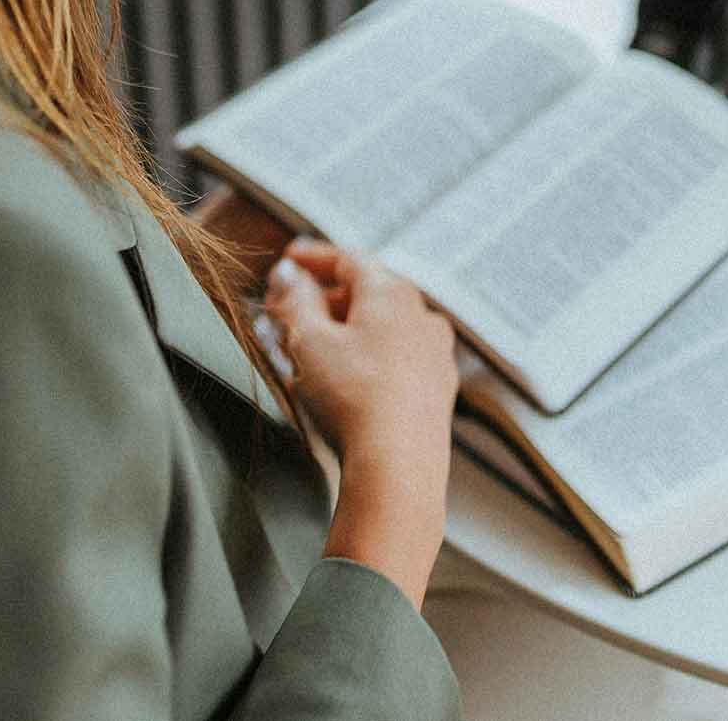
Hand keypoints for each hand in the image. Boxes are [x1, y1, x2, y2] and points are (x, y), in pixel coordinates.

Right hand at [265, 239, 457, 607]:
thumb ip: (294, 299)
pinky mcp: (439, 388)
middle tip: (290, 310)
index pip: (348, 259)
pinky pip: (399, 355)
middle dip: (325, 297)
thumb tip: (288, 273)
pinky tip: (347, 375)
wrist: (398, 469)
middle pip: (367, 291)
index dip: (313, 258)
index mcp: (392, 292)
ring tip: (312, 346)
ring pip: (383, 325)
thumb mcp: (308, 341)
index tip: (288, 260)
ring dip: (346, 327)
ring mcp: (436, 352)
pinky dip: (369, 353)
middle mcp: (422, 314)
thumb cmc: (351, 399)